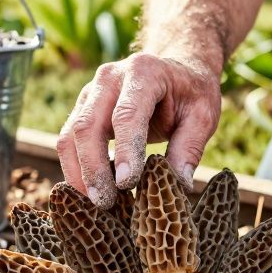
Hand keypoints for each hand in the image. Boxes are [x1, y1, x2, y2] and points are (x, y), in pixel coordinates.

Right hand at [57, 52, 221, 207]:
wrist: (175, 69)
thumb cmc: (191, 92)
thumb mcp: (203, 115)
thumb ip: (189, 148)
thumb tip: (178, 187)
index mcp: (143, 72)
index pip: (126, 114)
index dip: (125, 150)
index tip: (127, 184)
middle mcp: (110, 78)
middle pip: (88, 124)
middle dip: (93, 167)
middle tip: (105, 203)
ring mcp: (91, 92)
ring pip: (71, 134)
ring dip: (79, 172)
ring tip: (96, 203)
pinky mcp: (82, 108)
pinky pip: (68, 140)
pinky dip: (76, 168)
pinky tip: (90, 192)